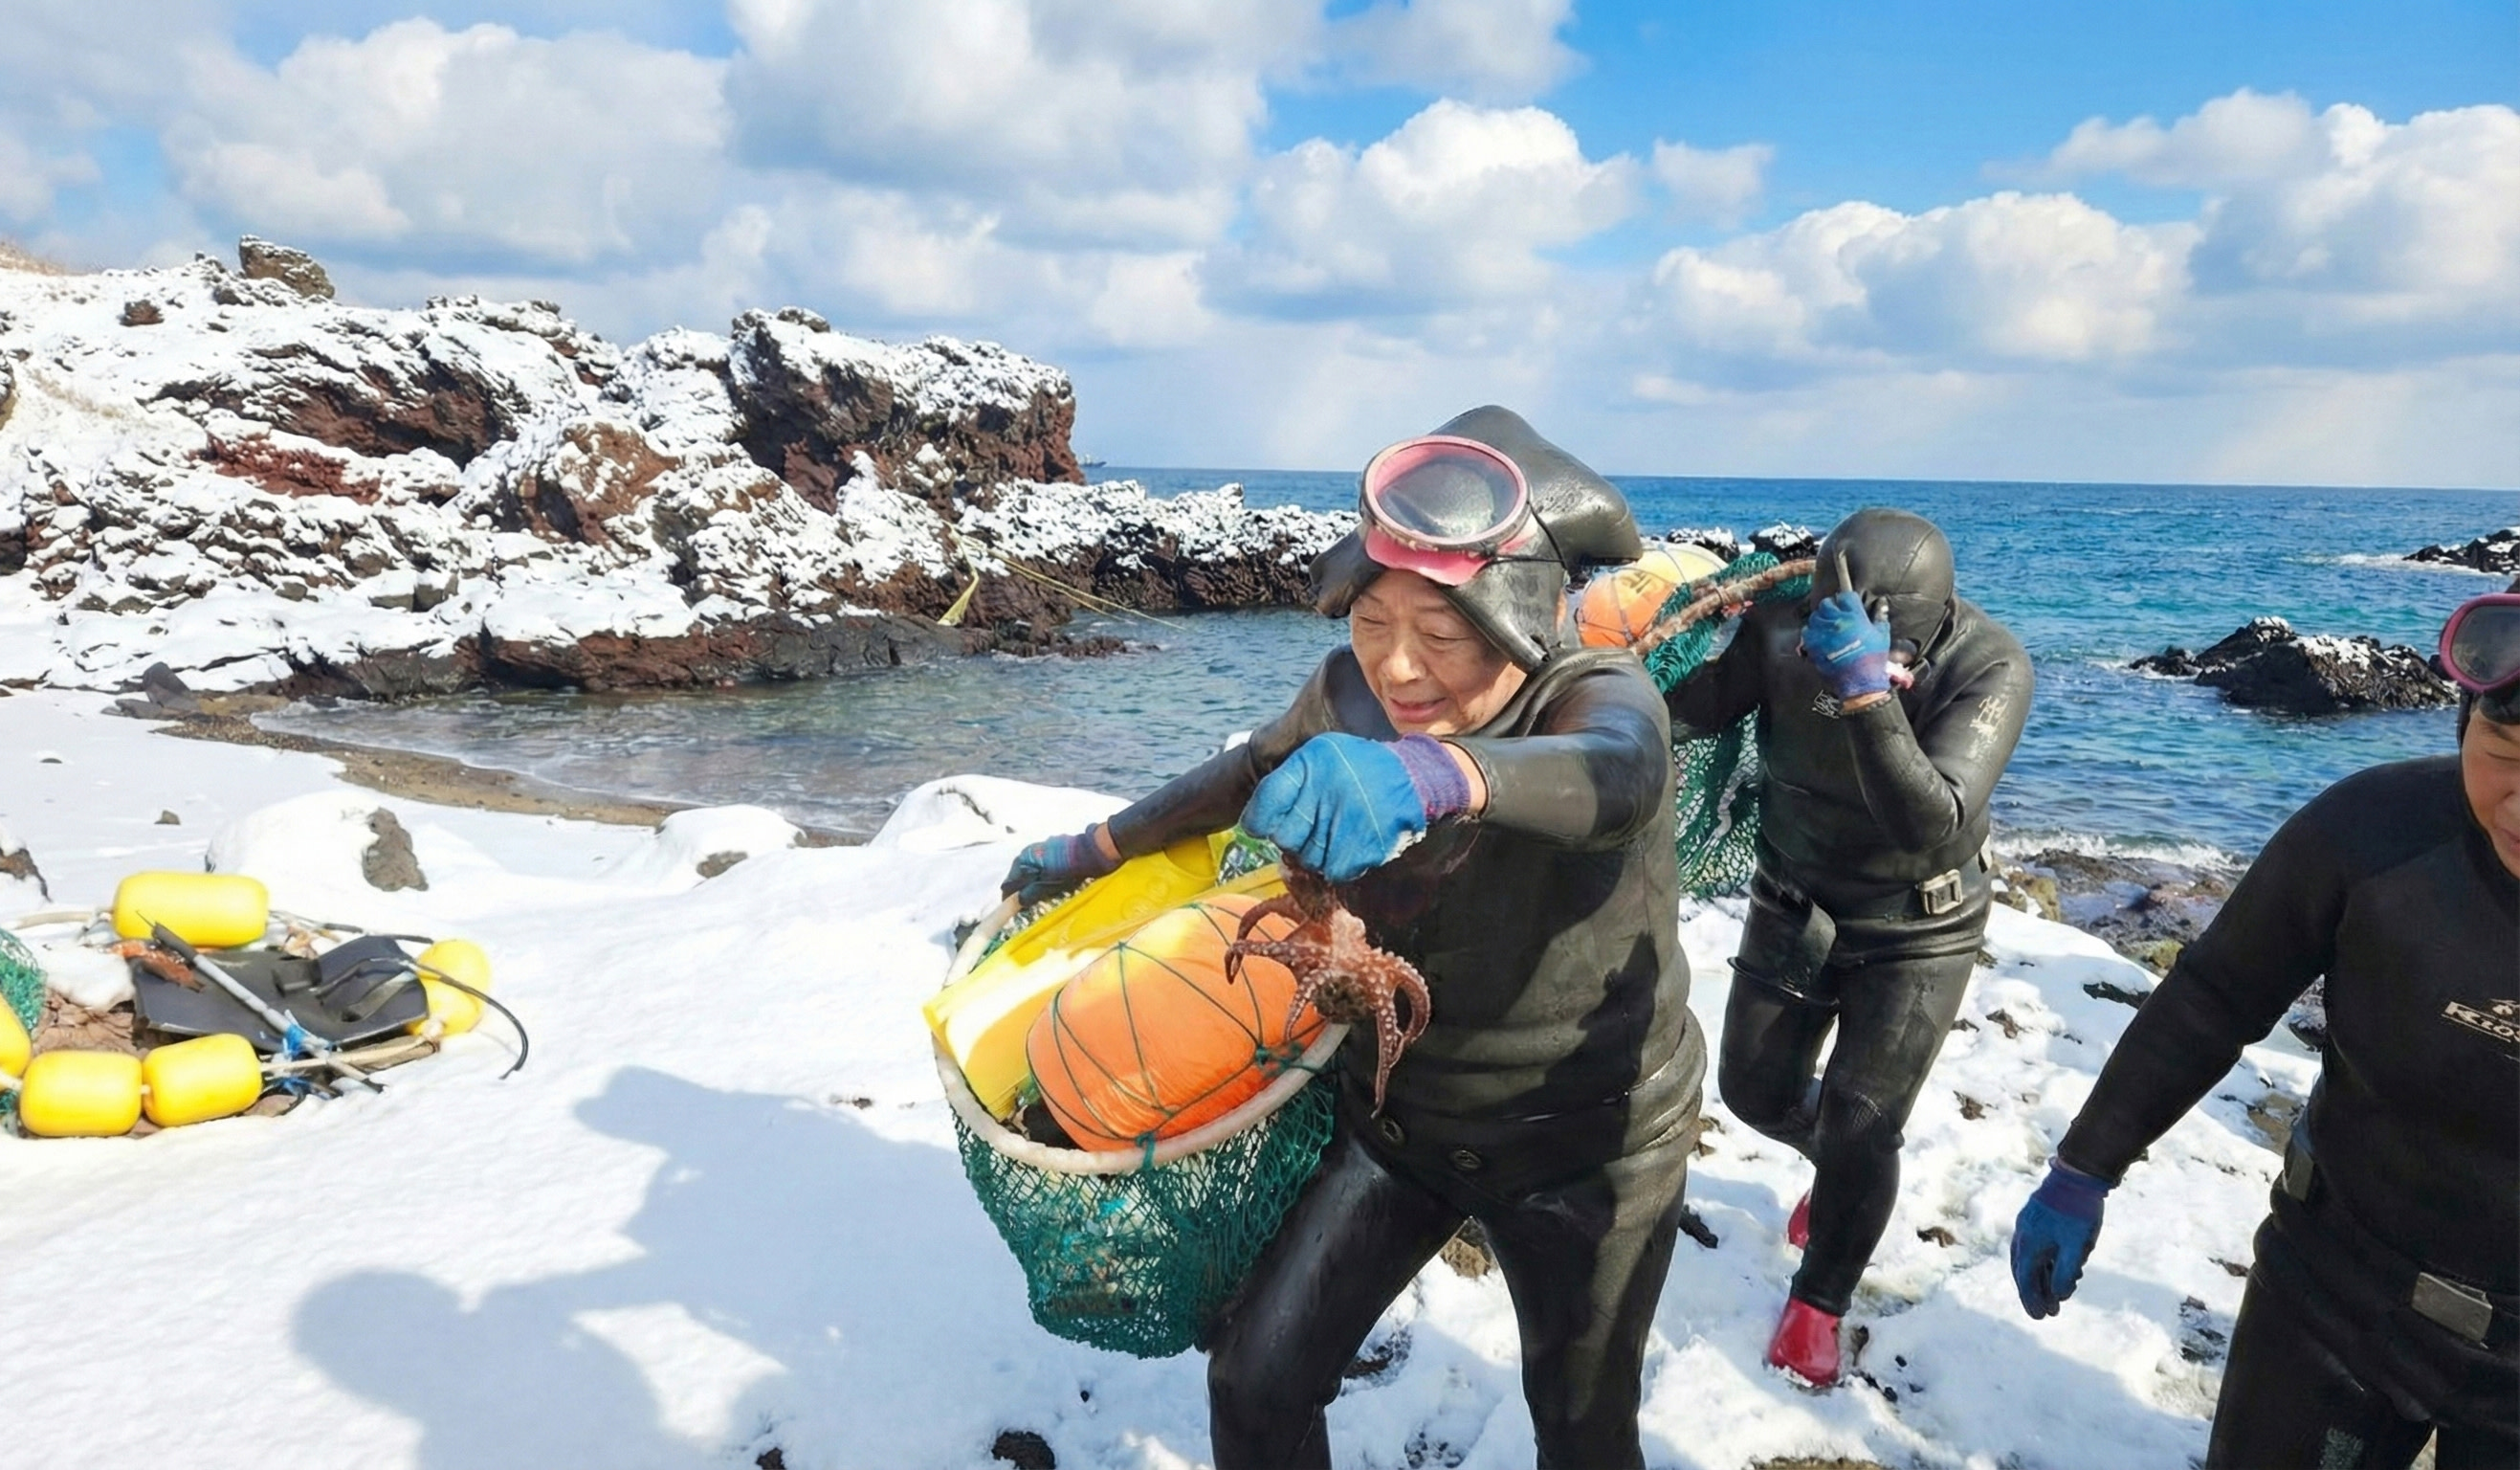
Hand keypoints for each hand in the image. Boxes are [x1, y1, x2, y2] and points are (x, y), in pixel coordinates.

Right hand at [1001, 826, 1118, 905]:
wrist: (1094, 850)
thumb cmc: (1070, 870)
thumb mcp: (1048, 886)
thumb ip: (1030, 894)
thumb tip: (1015, 902)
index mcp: (1024, 860)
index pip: (1009, 883)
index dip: (1009, 898)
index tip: (1011, 910)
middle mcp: (1029, 851)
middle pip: (1018, 875)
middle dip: (1020, 890)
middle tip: (1025, 905)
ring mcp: (1041, 847)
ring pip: (1030, 869)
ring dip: (1031, 882)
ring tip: (1038, 895)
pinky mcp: (1053, 846)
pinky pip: (1041, 863)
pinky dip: (1041, 874)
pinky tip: (1049, 881)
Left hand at [1241, 733, 1472, 883]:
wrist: (1414, 778)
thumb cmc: (1359, 766)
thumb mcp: (1320, 755)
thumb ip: (1286, 782)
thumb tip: (1254, 823)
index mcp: (1310, 765)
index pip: (1262, 811)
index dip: (1260, 821)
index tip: (1266, 823)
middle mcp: (1326, 792)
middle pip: (1284, 838)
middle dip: (1291, 836)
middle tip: (1311, 824)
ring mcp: (1347, 823)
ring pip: (1308, 858)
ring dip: (1315, 850)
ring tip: (1333, 831)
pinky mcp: (1365, 848)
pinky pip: (1334, 870)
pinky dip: (1337, 862)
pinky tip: (1349, 843)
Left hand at [1801, 590, 1892, 701]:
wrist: (1860, 683)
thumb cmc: (1874, 659)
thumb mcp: (1882, 636)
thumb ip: (1880, 616)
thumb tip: (1881, 602)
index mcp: (1855, 616)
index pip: (1845, 595)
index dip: (1846, 600)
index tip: (1847, 605)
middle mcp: (1836, 621)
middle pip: (1827, 603)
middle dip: (1832, 608)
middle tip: (1837, 617)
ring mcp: (1822, 632)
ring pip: (1815, 616)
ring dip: (1821, 620)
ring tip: (1829, 629)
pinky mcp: (1812, 645)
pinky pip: (1807, 631)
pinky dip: (1812, 632)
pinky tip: (1820, 638)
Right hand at [2010, 1160, 2110, 1317]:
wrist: (2078, 1176)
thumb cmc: (2078, 1212)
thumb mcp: (2076, 1247)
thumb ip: (2065, 1273)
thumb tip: (2058, 1295)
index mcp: (2029, 1243)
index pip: (2026, 1279)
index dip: (2032, 1300)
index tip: (2040, 1317)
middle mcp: (2023, 1235)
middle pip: (2024, 1271)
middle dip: (2036, 1292)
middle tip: (2049, 1311)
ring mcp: (2029, 1226)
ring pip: (2031, 1259)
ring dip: (2043, 1278)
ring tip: (2058, 1294)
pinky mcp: (2038, 1219)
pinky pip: (2037, 1248)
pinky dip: (2046, 1263)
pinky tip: (2060, 1268)